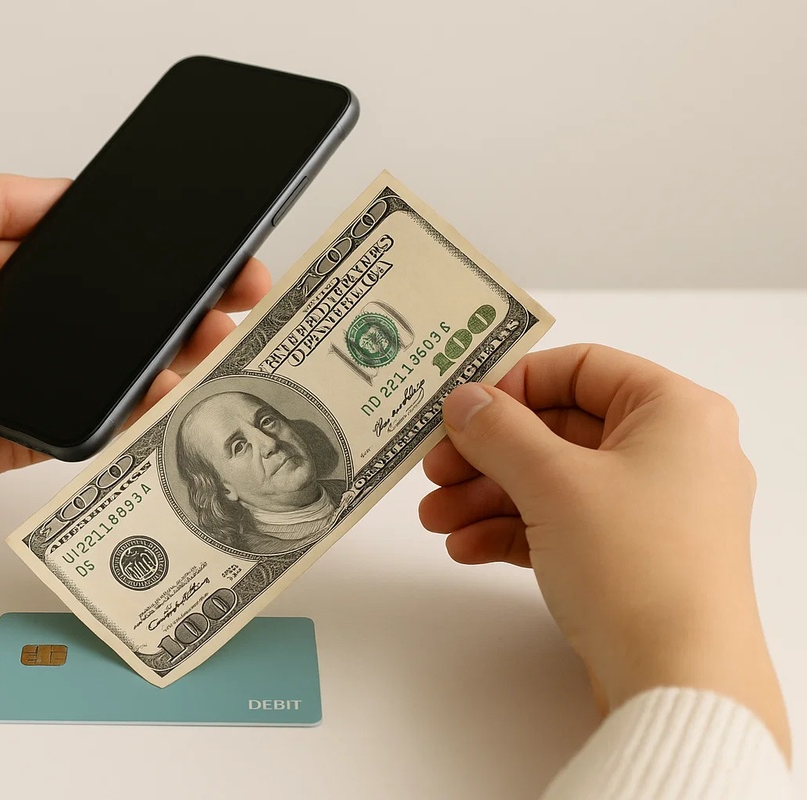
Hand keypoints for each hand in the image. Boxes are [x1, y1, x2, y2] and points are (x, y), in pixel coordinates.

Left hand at [0, 175, 270, 502]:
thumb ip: (8, 199)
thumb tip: (81, 190)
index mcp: (9, 266)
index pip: (107, 262)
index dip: (163, 259)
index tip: (214, 254)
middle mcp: (27, 326)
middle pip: (127, 321)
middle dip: (189, 310)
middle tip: (239, 301)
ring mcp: (29, 384)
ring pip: (120, 377)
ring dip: (174, 363)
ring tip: (219, 346)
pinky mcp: (20, 439)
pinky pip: (88, 430)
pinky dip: (131, 420)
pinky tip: (168, 399)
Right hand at [418, 343, 790, 761]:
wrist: (678, 682)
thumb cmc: (638, 568)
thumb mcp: (553, 483)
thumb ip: (499, 432)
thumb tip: (465, 402)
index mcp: (674, 412)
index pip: (580, 368)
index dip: (513, 383)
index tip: (461, 409)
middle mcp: (671, 453)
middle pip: (558, 428)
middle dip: (486, 453)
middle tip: (434, 468)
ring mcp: (653, 509)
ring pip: (553, 482)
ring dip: (487, 496)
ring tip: (436, 519)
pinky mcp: (633, 557)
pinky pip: (562, 526)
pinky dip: (513, 531)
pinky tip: (466, 547)